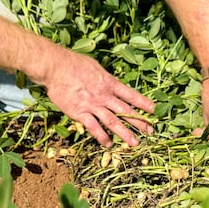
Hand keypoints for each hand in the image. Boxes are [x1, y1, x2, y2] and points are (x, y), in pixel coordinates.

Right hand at [40, 49, 154, 146]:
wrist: (55, 67)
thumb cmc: (73, 63)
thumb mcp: (95, 67)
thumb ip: (105, 78)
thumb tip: (111, 83)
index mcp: (109, 83)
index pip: (130, 95)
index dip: (143, 102)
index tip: (153, 110)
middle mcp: (104, 96)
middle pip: (125, 111)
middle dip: (139, 122)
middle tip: (150, 131)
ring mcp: (92, 105)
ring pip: (112, 122)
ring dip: (125, 133)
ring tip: (135, 143)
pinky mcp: (79, 113)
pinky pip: (93, 127)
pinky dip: (101, 137)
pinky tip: (108, 144)